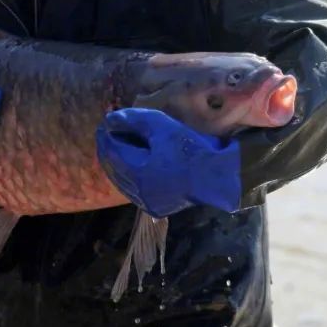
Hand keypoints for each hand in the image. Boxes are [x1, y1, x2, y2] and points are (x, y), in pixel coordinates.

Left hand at [95, 108, 240, 217]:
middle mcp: (138, 191)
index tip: (105, 122)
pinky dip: (128, 177)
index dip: (107, 135)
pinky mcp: (157, 207)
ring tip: (117, 147)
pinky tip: (131, 167)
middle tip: (106, 133)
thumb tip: (110, 119)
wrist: (220, 177)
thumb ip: (134, 121)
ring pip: (122, 181)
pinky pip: (134, 190)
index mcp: (137, 172)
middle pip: (114, 167)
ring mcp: (147, 202)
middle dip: (109, 149)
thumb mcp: (163, 128)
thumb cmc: (191, 149)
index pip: (113, 150)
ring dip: (117, 164)